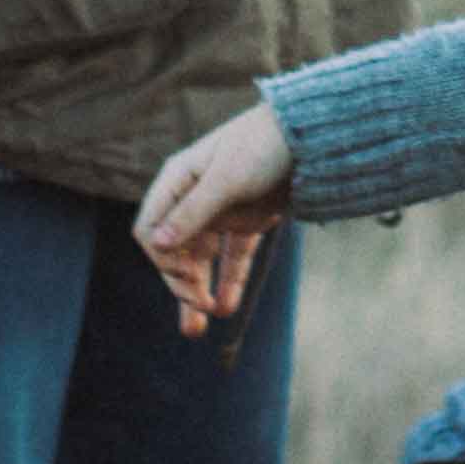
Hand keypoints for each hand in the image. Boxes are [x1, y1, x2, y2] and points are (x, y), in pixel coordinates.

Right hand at [133, 103, 296, 339]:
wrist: (313, 133)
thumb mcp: (227, 178)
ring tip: (198, 330)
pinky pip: (232, 257)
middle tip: (198, 310)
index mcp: (178, 180)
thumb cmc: (263, 145)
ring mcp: (220, 211)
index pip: (151, 229)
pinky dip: (229, 280)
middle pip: (173, 250)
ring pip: (200, 260)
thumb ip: (192, 212)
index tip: (187, 274)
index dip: (162, 257)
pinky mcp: (247, 220)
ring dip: (197, 292)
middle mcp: (194, 197)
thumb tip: (154, 245)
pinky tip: (228, 307)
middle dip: (180, 284)